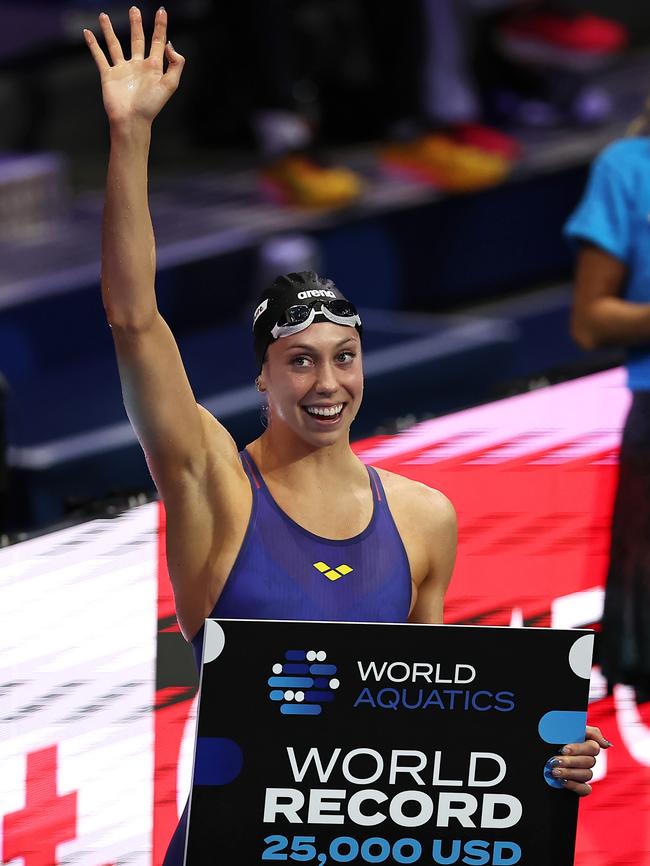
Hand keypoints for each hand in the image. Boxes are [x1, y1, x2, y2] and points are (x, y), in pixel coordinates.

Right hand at [84, 6, 183, 125]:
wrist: (131, 120)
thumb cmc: (150, 106)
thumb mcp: (170, 85)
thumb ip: (175, 64)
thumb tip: (169, 44)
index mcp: (154, 67)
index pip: (158, 42)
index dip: (160, 26)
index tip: (161, 11)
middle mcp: (138, 66)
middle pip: (137, 39)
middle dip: (136, 24)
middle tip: (134, 9)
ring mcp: (122, 69)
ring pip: (115, 44)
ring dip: (109, 30)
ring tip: (104, 15)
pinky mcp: (108, 75)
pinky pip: (99, 56)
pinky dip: (93, 45)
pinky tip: (87, 33)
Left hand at [549, 726, 611, 796]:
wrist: (541, 752)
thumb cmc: (552, 738)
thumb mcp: (562, 729)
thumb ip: (580, 729)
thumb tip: (605, 744)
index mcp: (586, 744)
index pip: (593, 747)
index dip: (579, 749)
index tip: (563, 749)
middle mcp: (588, 759)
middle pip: (589, 761)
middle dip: (570, 761)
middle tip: (555, 761)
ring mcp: (585, 773)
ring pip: (587, 774)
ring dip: (569, 773)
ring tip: (555, 771)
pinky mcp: (581, 786)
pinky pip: (585, 789)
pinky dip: (575, 785)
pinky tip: (562, 782)